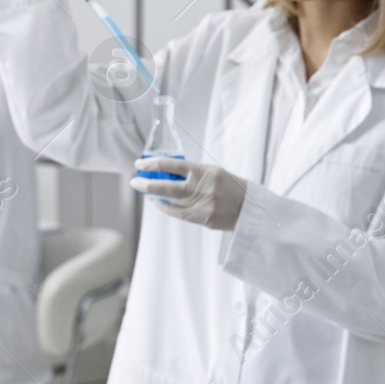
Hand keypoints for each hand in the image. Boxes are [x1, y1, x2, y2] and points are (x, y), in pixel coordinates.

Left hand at [130, 158, 247, 230]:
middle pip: (167, 186)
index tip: (141, 164)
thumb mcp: (215, 172)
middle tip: (135, 181)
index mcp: (206, 172)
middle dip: (147, 183)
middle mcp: (203, 188)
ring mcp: (202, 205)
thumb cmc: (231, 187)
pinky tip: (158, 202)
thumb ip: (193, 173)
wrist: (249, 209)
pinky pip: (177, 213)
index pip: (173, 165)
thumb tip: (167, 173)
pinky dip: (165, 207)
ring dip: (155, 196)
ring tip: (145, 190)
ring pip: (170, 201)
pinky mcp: (202, 219)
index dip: (153, 164)